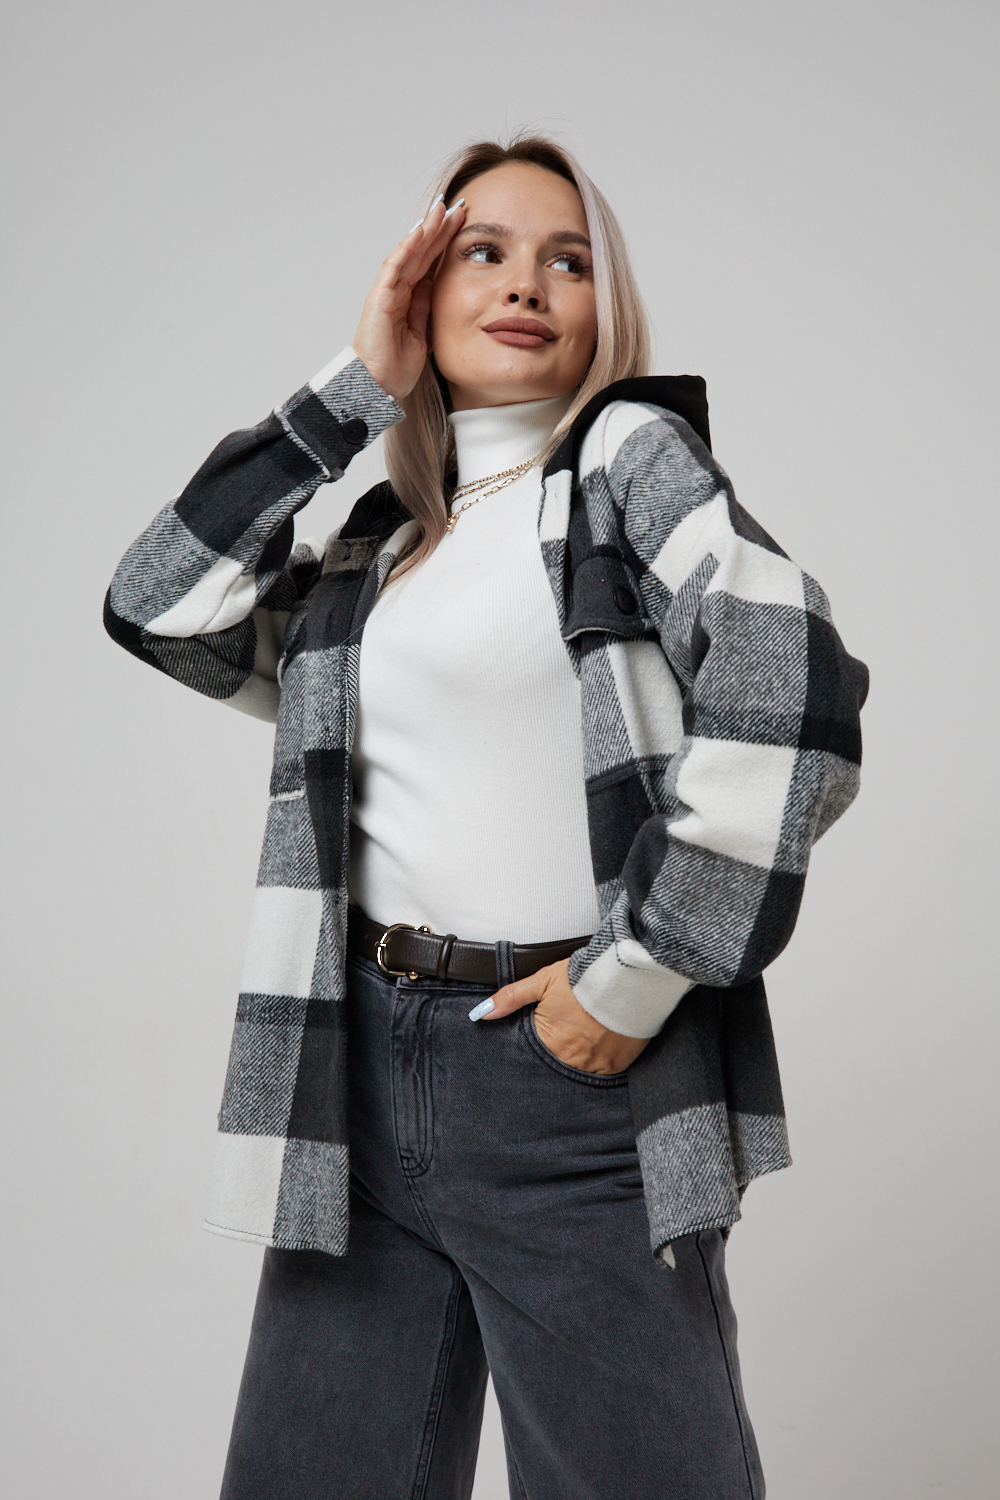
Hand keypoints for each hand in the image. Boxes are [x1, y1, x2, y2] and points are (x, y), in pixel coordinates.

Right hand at [353, 195, 466, 402]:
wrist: (378, 387)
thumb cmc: (396, 367)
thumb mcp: (424, 334)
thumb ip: (429, 310)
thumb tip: (442, 289)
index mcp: (410, 299)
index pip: (431, 264)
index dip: (446, 243)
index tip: (465, 225)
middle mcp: (397, 291)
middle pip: (422, 253)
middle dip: (440, 229)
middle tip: (459, 207)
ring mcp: (387, 292)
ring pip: (409, 253)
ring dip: (425, 231)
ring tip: (442, 210)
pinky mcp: (379, 298)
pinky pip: (394, 267)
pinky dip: (407, 248)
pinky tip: (420, 232)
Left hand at [473, 959, 650, 1074]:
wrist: (626, 977)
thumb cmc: (585, 978)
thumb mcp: (542, 981)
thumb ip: (511, 998)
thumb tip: (483, 1012)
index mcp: (548, 1042)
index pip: (534, 1052)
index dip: (540, 1040)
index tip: (551, 1030)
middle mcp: (570, 1059)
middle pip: (557, 1062)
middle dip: (559, 1049)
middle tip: (570, 1030)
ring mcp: (595, 1064)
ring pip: (579, 1069)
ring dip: (579, 1055)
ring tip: (587, 1034)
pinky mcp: (617, 1064)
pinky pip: (603, 1071)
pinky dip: (600, 1059)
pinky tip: (602, 1041)